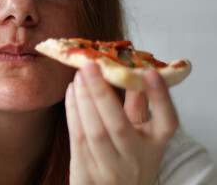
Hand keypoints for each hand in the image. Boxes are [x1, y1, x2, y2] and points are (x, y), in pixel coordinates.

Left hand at [65, 62, 178, 184]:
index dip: (160, 97)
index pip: (166, 121)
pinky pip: (77, 138)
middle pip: (118, 124)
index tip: (150, 72)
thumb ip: (137, 106)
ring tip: (78, 76)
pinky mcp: (86, 172)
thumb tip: (132, 70)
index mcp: (155, 146)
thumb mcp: (140, 137)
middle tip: (90, 66)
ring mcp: (110, 168)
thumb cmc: (128, 161)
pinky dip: (73, 112)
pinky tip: (71, 92)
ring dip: (83, 100)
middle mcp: (135, 159)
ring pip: (94, 131)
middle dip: (102, 93)